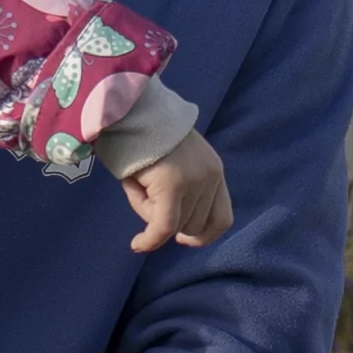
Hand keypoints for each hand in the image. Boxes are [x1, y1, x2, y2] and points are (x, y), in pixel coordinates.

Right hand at [120, 129, 231, 253]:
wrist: (129, 108)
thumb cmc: (142, 136)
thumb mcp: (172, 166)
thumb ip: (179, 194)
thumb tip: (170, 230)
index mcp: (214, 170)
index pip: (222, 218)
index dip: (202, 235)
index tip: (181, 237)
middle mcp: (210, 176)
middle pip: (195, 225)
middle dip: (169, 222)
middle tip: (144, 196)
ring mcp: (194, 180)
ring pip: (176, 225)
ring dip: (151, 216)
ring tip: (136, 188)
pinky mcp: (173, 185)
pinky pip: (163, 227)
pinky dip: (149, 240)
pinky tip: (136, 245)